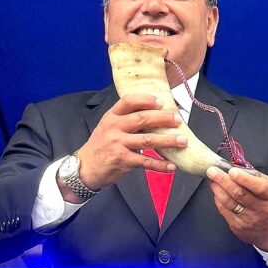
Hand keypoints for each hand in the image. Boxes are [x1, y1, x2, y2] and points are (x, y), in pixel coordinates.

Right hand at [68, 94, 187, 197]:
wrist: (85, 167)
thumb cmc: (101, 146)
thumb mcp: (108, 128)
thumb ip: (126, 121)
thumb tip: (155, 117)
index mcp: (111, 116)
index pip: (128, 101)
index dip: (146, 100)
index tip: (161, 102)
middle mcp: (113, 128)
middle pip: (141, 119)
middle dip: (163, 119)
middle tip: (178, 120)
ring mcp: (117, 144)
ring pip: (147, 140)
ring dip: (167, 141)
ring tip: (182, 141)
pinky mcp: (122, 160)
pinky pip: (145, 161)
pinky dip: (160, 165)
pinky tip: (171, 166)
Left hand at [206, 166, 267, 252]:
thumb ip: (256, 177)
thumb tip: (236, 167)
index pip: (260, 187)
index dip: (244, 179)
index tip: (232, 171)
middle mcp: (263, 210)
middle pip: (240, 194)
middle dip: (223, 181)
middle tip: (212, 171)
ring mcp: (250, 220)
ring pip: (229, 202)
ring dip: (218, 189)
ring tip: (212, 180)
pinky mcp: (239, 227)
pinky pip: (224, 211)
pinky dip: (218, 199)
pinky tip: (217, 192)